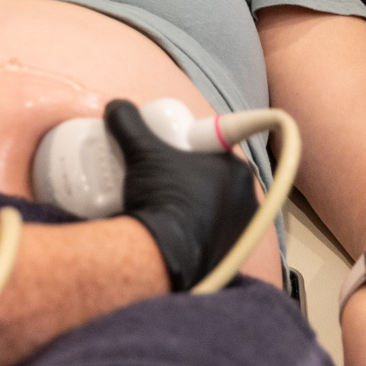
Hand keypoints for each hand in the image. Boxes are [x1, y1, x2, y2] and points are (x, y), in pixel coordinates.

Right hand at [106, 99, 261, 291]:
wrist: (161, 258)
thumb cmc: (162, 197)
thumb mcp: (141, 152)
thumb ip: (128, 121)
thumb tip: (117, 107)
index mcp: (238, 171)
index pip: (214, 151)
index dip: (189, 150)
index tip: (167, 155)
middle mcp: (249, 202)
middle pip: (212, 180)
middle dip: (187, 179)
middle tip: (156, 180)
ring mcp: (241, 234)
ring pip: (212, 210)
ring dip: (191, 206)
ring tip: (160, 206)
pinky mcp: (229, 259)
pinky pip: (210, 238)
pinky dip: (193, 234)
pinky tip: (171, 232)